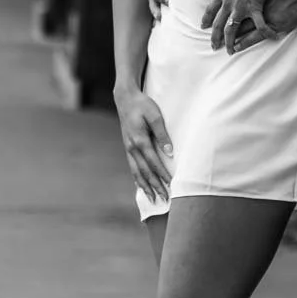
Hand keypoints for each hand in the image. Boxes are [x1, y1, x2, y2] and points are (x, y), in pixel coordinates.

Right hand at [115, 87, 173, 204]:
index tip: (171, 185)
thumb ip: (162, 134)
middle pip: (145, 172)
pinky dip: (137, 178)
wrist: (125, 98)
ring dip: (145, 186)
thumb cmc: (142, 104)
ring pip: (137, 172)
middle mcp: (132, 147)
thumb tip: (169, 152)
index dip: (162, 175)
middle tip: (164, 199)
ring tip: (152, 199)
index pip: (154, 162)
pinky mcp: (127, 147)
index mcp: (140, 140)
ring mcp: (128, 148)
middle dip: (155, 186)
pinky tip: (141, 185)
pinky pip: (132, 167)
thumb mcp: (155, 115)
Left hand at [201, 0, 277, 52]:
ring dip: (231, 42)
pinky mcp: (254, 7)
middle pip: (218, 24)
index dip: (206, 20)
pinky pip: (259, 24)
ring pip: (232, 29)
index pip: (210, 10)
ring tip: (231, 51)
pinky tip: (270, 37)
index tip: (203, 28)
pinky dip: (265, 32)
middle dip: (215, 37)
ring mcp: (240, 7)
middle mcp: (228, 3)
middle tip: (214, 47)